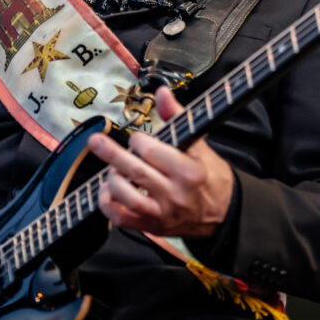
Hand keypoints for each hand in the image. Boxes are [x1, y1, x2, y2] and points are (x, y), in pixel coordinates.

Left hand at [86, 86, 234, 238]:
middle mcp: (175, 194)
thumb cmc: (208, 175)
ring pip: (126, 197)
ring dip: (112, 180)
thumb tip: (162, 93)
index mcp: (188, 171)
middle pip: (135, 172)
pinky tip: (107, 192)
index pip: (152, 152)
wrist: (223, 212)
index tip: (138, 139)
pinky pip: (122, 219)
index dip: (139, 141)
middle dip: (111, 154)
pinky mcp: (152, 226)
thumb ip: (176, 118)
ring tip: (112, 171)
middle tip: (96, 142)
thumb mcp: (198, 144)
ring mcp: (162, 213)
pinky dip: (107, 205)